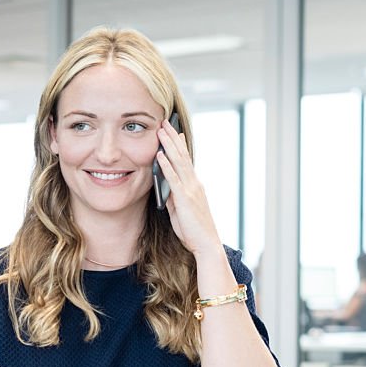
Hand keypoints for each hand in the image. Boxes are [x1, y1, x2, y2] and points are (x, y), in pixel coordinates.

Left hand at [155, 119, 220, 256]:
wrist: (206, 244)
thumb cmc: (193, 230)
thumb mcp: (179, 211)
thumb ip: (172, 198)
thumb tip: (161, 188)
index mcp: (194, 185)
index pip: (186, 160)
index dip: (179, 145)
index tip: (173, 131)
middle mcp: (194, 183)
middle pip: (182, 155)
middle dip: (172, 138)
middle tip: (164, 122)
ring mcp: (191, 189)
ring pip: (179, 162)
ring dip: (169, 145)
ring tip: (161, 130)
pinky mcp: (185, 199)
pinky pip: (174, 179)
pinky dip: (166, 166)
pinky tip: (159, 155)